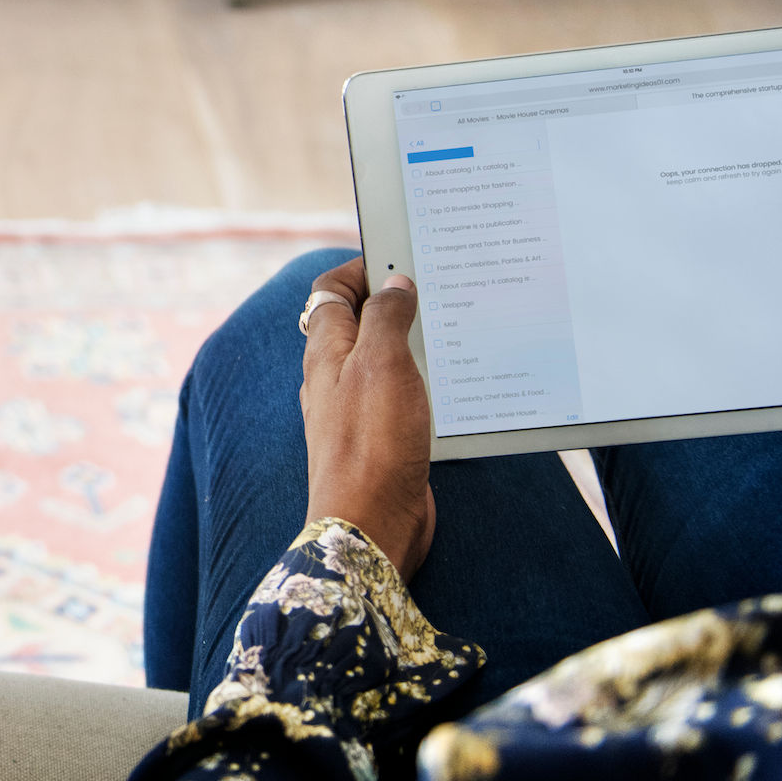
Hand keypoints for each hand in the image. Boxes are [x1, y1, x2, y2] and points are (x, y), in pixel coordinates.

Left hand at [299, 258, 435, 575]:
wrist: (371, 524)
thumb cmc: (370, 443)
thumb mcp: (382, 364)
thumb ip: (387, 318)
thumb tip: (395, 282)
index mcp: (326, 349)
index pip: (331, 291)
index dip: (361, 268)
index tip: (400, 256)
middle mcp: (335, 376)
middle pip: (359, 322)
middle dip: (394, 301)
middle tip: (438, 289)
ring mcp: (357, 409)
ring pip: (383, 360)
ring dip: (414, 342)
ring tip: (455, 328)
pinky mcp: (381, 438)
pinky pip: (401, 396)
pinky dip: (423, 382)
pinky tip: (453, 383)